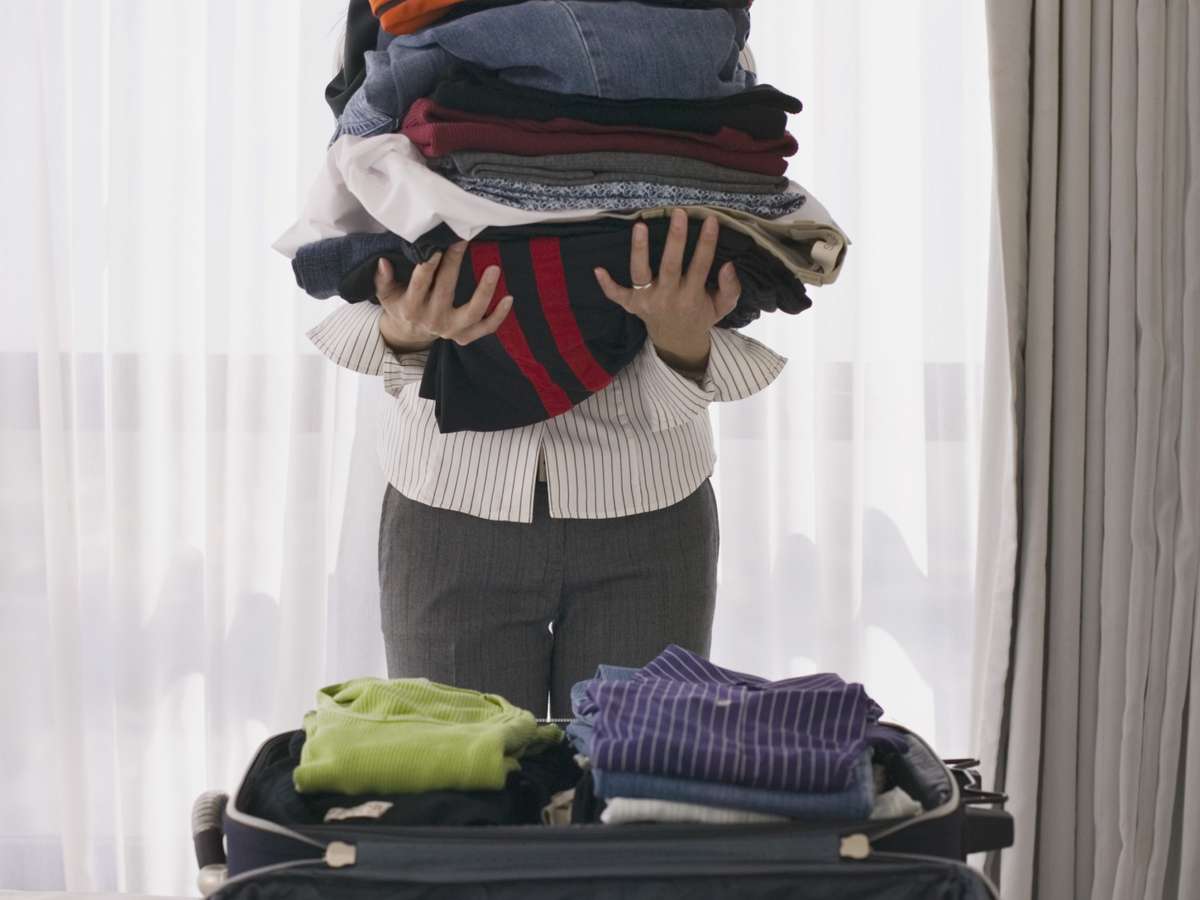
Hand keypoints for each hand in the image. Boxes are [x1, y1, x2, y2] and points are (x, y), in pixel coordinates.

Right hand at [375, 241, 513, 352]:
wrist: (411, 335)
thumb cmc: (401, 304)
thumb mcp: (386, 294)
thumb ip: (382, 278)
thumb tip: (383, 262)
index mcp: (411, 308)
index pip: (420, 283)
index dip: (428, 264)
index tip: (436, 245)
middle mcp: (432, 320)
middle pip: (445, 290)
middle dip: (454, 264)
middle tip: (462, 241)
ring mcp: (451, 330)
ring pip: (472, 312)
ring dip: (485, 291)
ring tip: (494, 268)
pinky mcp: (465, 336)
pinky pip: (486, 328)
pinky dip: (499, 316)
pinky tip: (509, 297)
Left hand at [593, 209, 740, 371]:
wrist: (677, 341)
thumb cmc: (701, 315)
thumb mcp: (722, 307)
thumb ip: (730, 288)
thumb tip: (728, 266)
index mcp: (691, 297)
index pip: (700, 265)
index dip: (706, 243)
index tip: (709, 219)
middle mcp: (668, 298)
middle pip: (670, 266)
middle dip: (676, 239)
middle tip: (679, 213)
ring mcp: (647, 301)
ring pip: (641, 273)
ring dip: (640, 250)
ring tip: (640, 226)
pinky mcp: (631, 304)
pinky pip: (616, 295)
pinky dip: (606, 285)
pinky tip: (598, 269)